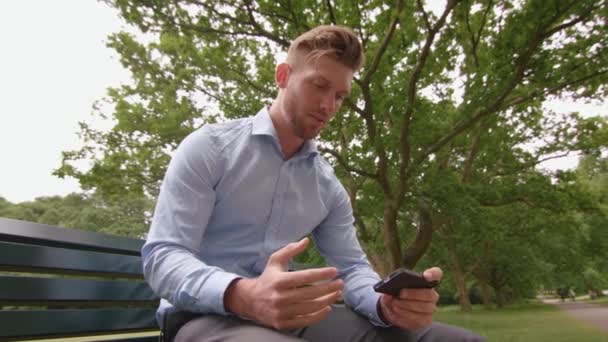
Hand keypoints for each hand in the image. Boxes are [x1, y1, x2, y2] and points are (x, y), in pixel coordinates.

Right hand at [224, 237, 343, 328]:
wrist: (250, 300)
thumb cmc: (268, 278)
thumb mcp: (275, 261)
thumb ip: (290, 249)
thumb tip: (306, 240)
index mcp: (278, 280)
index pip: (305, 277)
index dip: (322, 274)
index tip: (335, 271)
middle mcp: (279, 297)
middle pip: (310, 293)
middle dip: (329, 288)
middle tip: (340, 283)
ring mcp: (281, 312)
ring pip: (310, 308)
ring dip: (327, 300)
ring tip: (337, 294)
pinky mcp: (282, 323)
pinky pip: (305, 320)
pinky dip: (318, 315)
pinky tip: (328, 307)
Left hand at [378, 267, 441, 330]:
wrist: (395, 307)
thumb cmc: (397, 292)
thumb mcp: (391, 288)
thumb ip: (389, 289)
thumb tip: (387, 296)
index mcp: (427, 281)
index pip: (436, 273)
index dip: (433, 274)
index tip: (425, 276)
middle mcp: (432, 295)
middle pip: (429, 295)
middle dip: (414, 294)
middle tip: (400, 293)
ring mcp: (430, 309)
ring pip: (423, 308)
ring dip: (407, 306)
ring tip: (394, 304)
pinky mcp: (425, 321)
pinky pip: (418, 320)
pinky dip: (405, 315)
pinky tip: (396, 312)